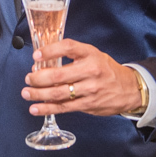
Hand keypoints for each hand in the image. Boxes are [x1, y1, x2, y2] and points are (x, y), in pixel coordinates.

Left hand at [21, 39, 142, 116]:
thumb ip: (73, 56)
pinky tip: (35, 108)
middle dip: (38, 78)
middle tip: (28, 78)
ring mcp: (90, 89)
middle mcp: (90, 70)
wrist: (129, 89)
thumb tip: (44, 62)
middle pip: (58, 74)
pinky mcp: (88, 104)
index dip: (50, 50)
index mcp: (91, 54)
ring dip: (38, 94)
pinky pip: (64, 107)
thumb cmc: (107, 70)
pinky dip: (47, 108)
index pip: (68, 47)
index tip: (36, 56)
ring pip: (58, 92)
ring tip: (26, 93)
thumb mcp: (93, 55)